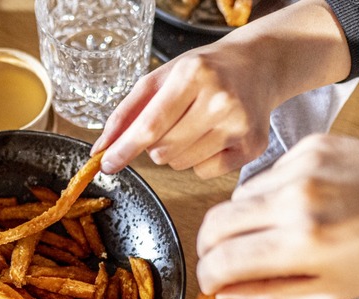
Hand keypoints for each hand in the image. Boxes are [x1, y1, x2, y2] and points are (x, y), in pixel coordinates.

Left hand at [90, 0, 350, 178]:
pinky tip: (212, 136)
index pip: (150, 125)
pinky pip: (204, 173)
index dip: (125, 149)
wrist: (257, 66)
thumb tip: (101, 149)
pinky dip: (199, 161)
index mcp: (193, 75)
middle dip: (154, 145)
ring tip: (193, 125)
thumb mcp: (160, 79)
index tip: (107, 164)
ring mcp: (240, 125)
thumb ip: (126, 113)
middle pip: (164, 151)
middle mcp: (221, 100)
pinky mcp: (253, 147)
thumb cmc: (202, 72)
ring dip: (176, 152)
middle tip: (170, 123)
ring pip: (181, 165)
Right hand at [196, 134, 358, 298]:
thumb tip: (224, 293)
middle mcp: (296, 200)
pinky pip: (266, 174)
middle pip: (214, 222)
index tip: (210, 283)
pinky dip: (270, 194)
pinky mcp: (310, 145)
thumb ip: (270, 294)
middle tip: (219, 259)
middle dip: (208, 247)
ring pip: (236, 197)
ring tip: (271, 231)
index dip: (207, 277)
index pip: (223, 261)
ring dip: (240, 220)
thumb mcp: (332, 290)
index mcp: (304, 244)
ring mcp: (301, 167)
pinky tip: (297, 204)